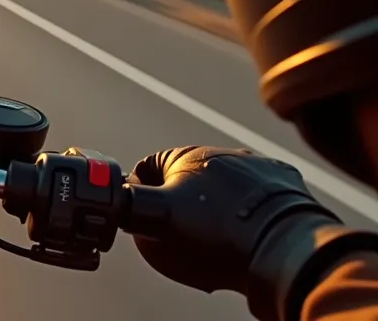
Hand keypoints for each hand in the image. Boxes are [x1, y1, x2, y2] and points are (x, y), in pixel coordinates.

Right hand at [127, 146, 335, 295]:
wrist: (282, 247)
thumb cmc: (215, 231)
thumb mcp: (155, 219)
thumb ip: (127, 205)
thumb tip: (114, 201)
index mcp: (188, 155)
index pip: (147, 168)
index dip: (141, 194)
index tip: (147, 218)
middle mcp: (225, 155)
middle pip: (188, 183)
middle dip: (182, 208)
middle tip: (183, 238)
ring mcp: (260, 172)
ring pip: (223, 194)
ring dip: (217, 215)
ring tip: (217, 246)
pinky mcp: (288, 191)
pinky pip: (256, 205)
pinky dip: (248, 221)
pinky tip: (245, 242)